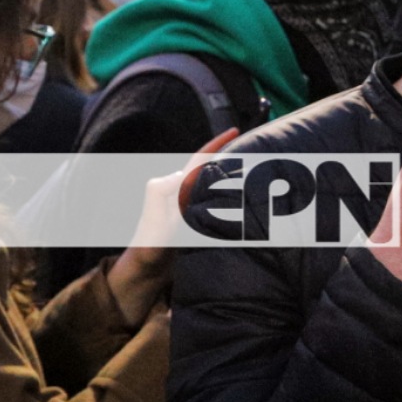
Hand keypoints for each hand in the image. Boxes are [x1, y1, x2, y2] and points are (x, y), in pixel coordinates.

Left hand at [109, 130, 236, 324]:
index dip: (215, 144)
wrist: (146, 271)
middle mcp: (183, 192)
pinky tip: (243, 202)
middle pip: (210, 170)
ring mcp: (190, 206)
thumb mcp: (154, 216)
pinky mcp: (195, 220)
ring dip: (233, 180)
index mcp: (175, 186)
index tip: (234, 130)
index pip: (199, 160)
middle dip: (231, 160)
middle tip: (255, 156)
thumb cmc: (149, 244)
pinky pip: (216, 202)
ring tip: (255, 177)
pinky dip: (230, 198)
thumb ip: (162, 191)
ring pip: (215, 185)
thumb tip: (182, 174)